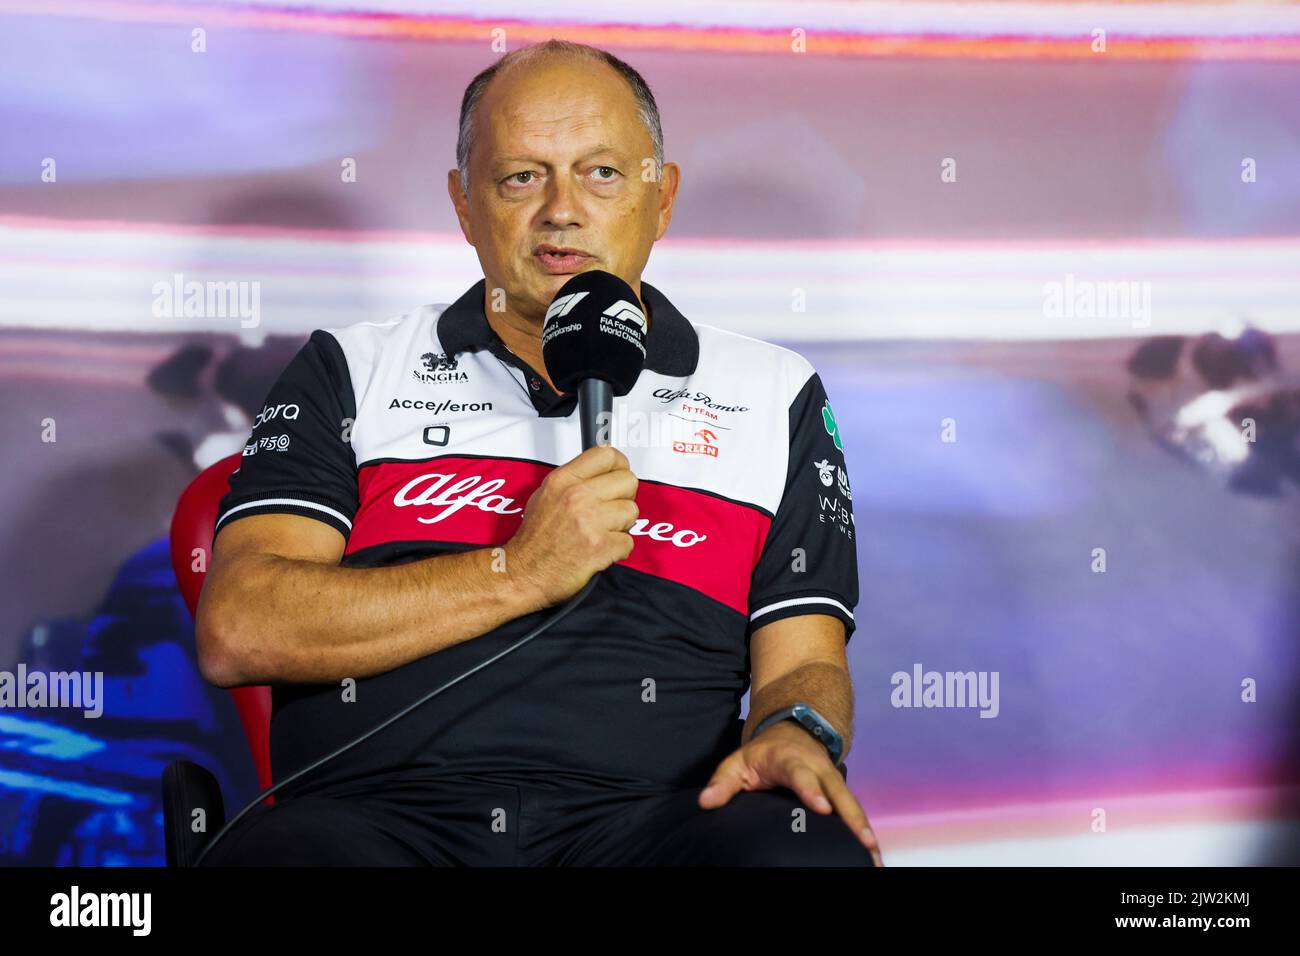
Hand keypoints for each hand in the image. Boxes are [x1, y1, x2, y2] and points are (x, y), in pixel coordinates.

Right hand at [505, 445, 638, 605]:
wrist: (525, 572)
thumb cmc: (535, 538)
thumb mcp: (546, 494)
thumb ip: (575, 479)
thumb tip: (602, 472)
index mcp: (564, 480)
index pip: (608, 455)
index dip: (620, 466)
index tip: (619, 475)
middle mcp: (577, 496)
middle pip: (628, 481)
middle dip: (624, 497)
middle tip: (611, 510)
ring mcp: (590, 521)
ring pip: (631, 511)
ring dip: (622, 525)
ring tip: (602, 532)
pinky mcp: (600, 546)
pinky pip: (628, 541)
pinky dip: (618, 549)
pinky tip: (600, 550)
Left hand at [699, 720, 882, 865]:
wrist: (793, 731)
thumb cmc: (762, 754)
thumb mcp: (738, 761)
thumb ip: (722, 782)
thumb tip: (705, 802)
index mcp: (790, 760)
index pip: (801, 775)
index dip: (811, 791)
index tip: (821, 807)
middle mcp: (818, 769)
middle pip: (838, 793)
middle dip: (851, 817)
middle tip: (864, 840)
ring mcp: (834, 780)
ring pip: (852, 805)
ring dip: (865, 829)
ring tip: (875, 855)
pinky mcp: (841, 792)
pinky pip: (855, 812)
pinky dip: (864, 831)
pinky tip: (872, 854)